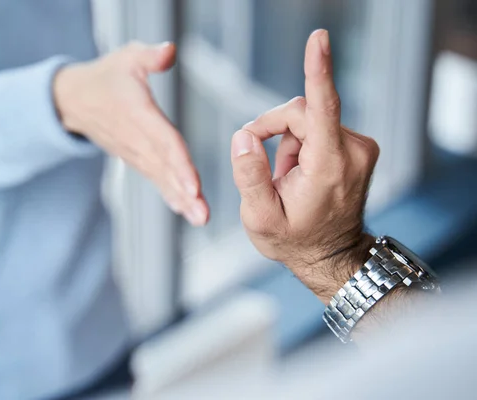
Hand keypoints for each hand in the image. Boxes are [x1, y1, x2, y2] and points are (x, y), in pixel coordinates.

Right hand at [54, 42, 208, 225]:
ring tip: (200, 218)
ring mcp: (135, 152)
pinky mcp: (136, 159)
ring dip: (180, 199)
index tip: (192, 185)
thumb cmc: (107, 76)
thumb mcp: (127, 58)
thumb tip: (169, 51)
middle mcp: (137, 139)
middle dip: (184, 192)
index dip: (178, 163)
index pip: (162, 141)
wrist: (75, 100)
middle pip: (165, 168)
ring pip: (161, 178)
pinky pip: (155, 179)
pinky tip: (185, 210)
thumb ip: (149, 56)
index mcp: (138, 114)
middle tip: (203, 215)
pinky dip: (170, 195)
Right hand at [230, 30, 379, 300]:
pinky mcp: (358, 145)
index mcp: (328, 168)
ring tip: (286, 178)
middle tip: (261, 163)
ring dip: (288, 142)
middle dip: (274, 130)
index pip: (322, 109)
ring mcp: (360, 147)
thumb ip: (248, 175)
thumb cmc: (293, 239)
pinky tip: (300, 171)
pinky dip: (302, 143)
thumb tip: (244, 135)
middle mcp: (353, 151)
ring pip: (309, 117)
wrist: (330, 254)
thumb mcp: (259, 218)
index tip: (319, 39)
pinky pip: (320, 125)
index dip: (318, 70)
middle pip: (303, 110)